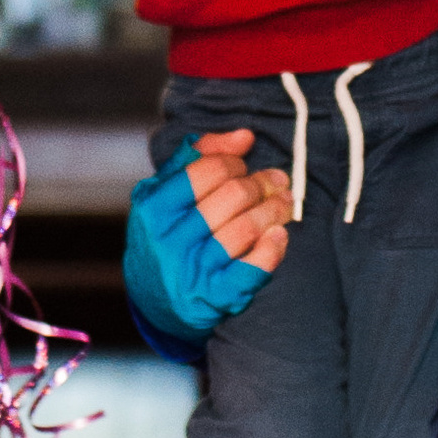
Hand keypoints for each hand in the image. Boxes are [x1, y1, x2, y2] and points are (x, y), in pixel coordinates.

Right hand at [122, 133, 289, 352]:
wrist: (153, 301)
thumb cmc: (164, 235)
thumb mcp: (164, 193)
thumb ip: (197, 157)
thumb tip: (244, 137)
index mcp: (154, 208)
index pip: (206, 170)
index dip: (233, 163)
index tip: (244, 166)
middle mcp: (169, 240)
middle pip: (232, 196)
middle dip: (262, 184)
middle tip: (277, 182)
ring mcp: (192, 271)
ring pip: (246, 228)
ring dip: (274, 210)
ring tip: (285, 203)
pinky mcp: (214, 297)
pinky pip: (253, 269)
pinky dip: (273, 248)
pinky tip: (279, 235)